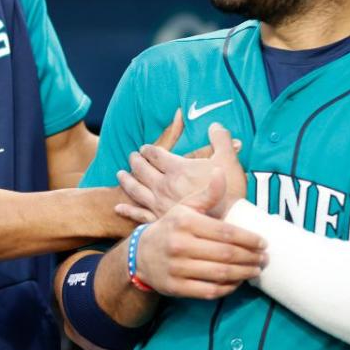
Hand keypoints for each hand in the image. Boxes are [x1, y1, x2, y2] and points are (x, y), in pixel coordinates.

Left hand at [116, 121, 245, 221]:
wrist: (230, 225)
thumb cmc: (231, 193)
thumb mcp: (228, 160)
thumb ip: (220, 139)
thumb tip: (214, 124)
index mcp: (178, 169)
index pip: (156, 154)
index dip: (149, 149)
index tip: (144, 148)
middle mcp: (164, 185)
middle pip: (142, 170)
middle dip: (135, 161)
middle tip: (131, 157)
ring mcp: (159, 205)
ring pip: (136, 190)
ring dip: (127, 180)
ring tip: (120, 174)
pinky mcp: (159, 222)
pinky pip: (138, 214)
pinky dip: (127, 210)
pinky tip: (119, 207)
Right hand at [132, 170, 265, 298]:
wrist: (140, 254)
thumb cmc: (171, 227)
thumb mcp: (185, 208)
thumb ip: (207, 194)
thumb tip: (220, 172)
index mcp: (185, 222)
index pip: (225, 232)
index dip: (248, 238)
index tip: (263, 242)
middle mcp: (180, 244)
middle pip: (226, 254)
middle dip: (250, 257)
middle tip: (264, 259)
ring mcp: (177, 268)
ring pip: (220, 274)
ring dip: (243, 273)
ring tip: (255, 270)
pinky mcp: (176, 287)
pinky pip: (209, 290)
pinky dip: (227, 288)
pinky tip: (237, 282)